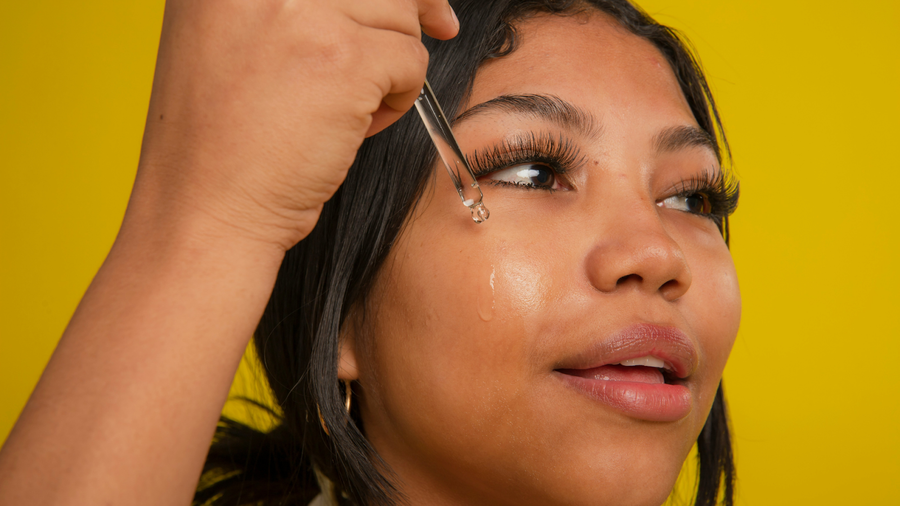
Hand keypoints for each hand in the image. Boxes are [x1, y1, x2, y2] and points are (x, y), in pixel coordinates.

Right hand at [131, 0, 458, 251]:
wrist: (206, 207)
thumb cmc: (224, 141)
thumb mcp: (234, 40)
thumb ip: (289, 6)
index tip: (415, 6)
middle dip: (394, 26)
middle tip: (388, 69)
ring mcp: (303, 13)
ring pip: (401, 16)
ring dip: (390, 67)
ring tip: (347, 112)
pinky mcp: (343, 58)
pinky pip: (412, 60)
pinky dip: (400, 99)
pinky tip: (357, 127)